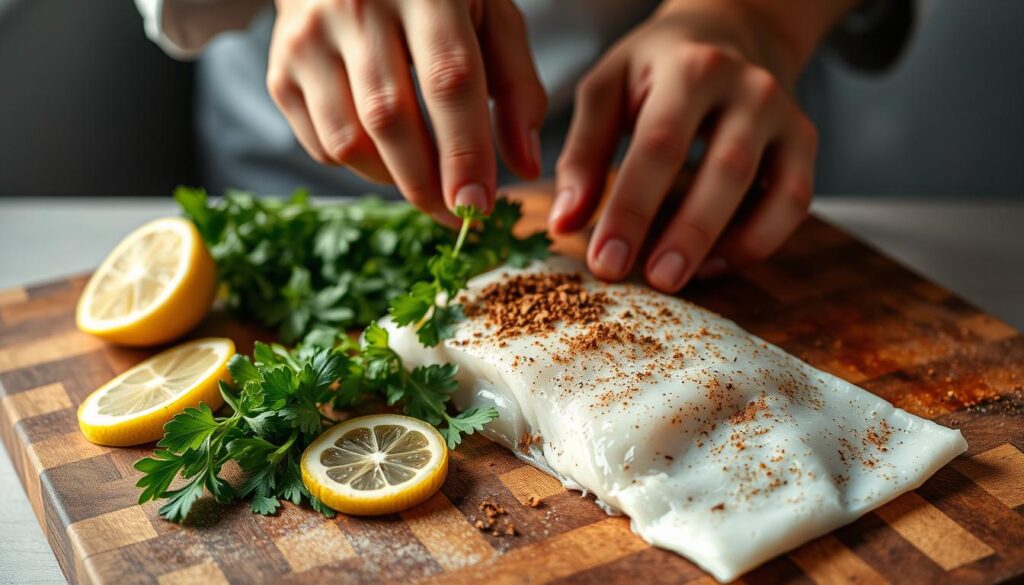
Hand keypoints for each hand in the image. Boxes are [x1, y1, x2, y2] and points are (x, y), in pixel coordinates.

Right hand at [267, 0, 546, 224]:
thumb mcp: (491, 18)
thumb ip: (517, 88)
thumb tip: (525, 168)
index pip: (449, 79)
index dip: (465, 151)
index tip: (479, 207)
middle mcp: (357, 7)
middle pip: (391, 118)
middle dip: (427, 184)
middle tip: (458, 216)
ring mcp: (309, 39)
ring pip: (348, 141)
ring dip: (392, 180)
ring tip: (425, 180)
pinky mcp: (280, 71)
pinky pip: (321, 145)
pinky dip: (360, 166)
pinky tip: (386, 152)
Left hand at [552, 0, 833, 291]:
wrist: (728, 30)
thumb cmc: (655, 68)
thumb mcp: (606, 89)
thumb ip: (582, 154)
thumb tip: (565, 223)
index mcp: (690, 69)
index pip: (659, 146)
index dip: (632, 210)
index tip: (604, 261)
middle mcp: (749, 88)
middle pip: (725, 170)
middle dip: (688, 234)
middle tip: (653, 283)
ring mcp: (785, 115)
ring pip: (776, 192)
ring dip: (731, 246)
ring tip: (680, 280)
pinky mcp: (804, 142)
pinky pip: (794, 203)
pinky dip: (759, 242)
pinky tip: (712, 264)